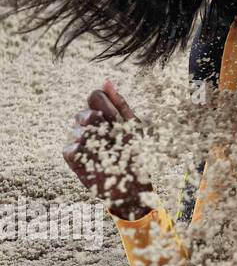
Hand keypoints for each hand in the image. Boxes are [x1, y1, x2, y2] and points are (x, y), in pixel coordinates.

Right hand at [63, 79, 152, 219]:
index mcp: (106, 116)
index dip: (103, 104)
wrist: (134, 185)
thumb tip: (107, 80)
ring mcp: (81, 142)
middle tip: (109, 133)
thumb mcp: (133, 126)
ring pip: (77, 130)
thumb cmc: (137, 154)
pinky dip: (83, 151)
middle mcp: (91, 126)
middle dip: (97, 120)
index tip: (115, 117)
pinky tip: (95, 157)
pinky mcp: (74, 159)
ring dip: (94, 138)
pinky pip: (70, 148)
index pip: (94, 96)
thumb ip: (120, 104)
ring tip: (107, 149)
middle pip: (83, 111)